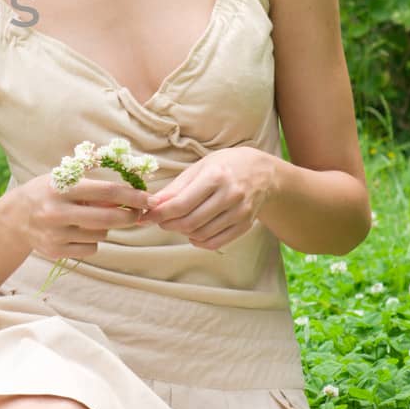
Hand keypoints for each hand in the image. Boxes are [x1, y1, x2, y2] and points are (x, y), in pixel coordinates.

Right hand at [13, 173, 148, 261]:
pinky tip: (79, 232)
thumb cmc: (47, 193)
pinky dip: (92, 241)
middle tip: (138, 214)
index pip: (107, 191)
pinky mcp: (56, 251)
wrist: (15, 218)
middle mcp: (57, 211)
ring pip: (101, 235)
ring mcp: (56, 234)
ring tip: (91, 219)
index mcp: (61, 188)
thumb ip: (94, 184)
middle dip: (129, 216)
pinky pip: (90, 249)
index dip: (132, 195)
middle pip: (108, 218)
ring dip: (106, 228)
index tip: (148, 198)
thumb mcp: (64, 179)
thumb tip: (131, 192)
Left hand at [139, 147, 275, 249]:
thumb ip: (176, 187)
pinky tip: (192, 233)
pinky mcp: (246, 225)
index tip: (146, 216)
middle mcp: (231, 195)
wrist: (263, 173)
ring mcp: (240, 212)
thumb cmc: (225, 166)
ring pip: (201, 234)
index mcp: (216, 176)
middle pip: (189, 222)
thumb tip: (153, 204)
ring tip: (175, 223)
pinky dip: (199, 241)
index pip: (180, 204)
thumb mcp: (199, 167)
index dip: (159, 214)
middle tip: (158, 220)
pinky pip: (216, 242)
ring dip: (182, 232)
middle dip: (167, 224)